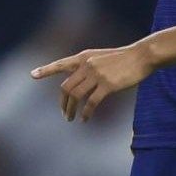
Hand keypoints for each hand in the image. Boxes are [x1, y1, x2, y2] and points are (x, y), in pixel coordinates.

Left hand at [31, 44, 153, 121]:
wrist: (142, 56)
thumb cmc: (124, 58)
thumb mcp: (102, 58)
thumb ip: (89, 67)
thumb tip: (79, 82)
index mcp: (84, 57)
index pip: (61, 64)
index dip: (46, 70)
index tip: (32, 75)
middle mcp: (87, 65)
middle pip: (66, 87)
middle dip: (63, 103)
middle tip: (64, 114)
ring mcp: (96, 75)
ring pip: (76, 96)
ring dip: (71, 110)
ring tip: (71, 119)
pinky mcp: (107, 85)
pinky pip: (91, 103)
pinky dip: (86, 113)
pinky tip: (85, 119)